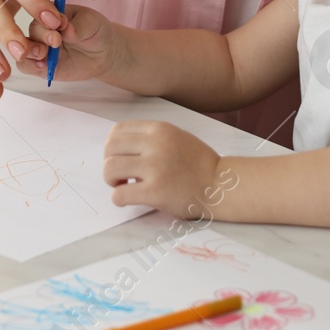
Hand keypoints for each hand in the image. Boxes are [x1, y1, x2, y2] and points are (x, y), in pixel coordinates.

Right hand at [18, 5, 126, 82]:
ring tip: (44, 53)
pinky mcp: (39, 65)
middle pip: (31, 29)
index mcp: (50, 10)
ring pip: (22, 47)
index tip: (61, 23)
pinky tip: (42, 65)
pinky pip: (25, 65)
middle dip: (41, 35)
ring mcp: (38, 46)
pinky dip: (30, 65)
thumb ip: (78, 26)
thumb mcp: (91, 23)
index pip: (41, 9)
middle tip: (56, 40)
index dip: (46, 15)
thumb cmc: (95, 31)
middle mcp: (40, 27)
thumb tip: (67, 29)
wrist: (103, 53)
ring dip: (30, 50)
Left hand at [104, 120, 222, 218]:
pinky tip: (127, 200)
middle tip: (120, 175)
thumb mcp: (175, 136)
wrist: (220, 185)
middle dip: (109, 162)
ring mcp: (155, 167)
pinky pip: (119, 194)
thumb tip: (119, 147)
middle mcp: (155, 144)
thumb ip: (150, 138)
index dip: (112, 146)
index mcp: (159, 129)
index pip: (118, 130)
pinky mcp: (155, 191)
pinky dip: (117, 198)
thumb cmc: (198, 164)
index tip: (121, 158)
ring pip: (110, 168)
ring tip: (123, 186)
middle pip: (110, 148)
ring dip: (110, 180)